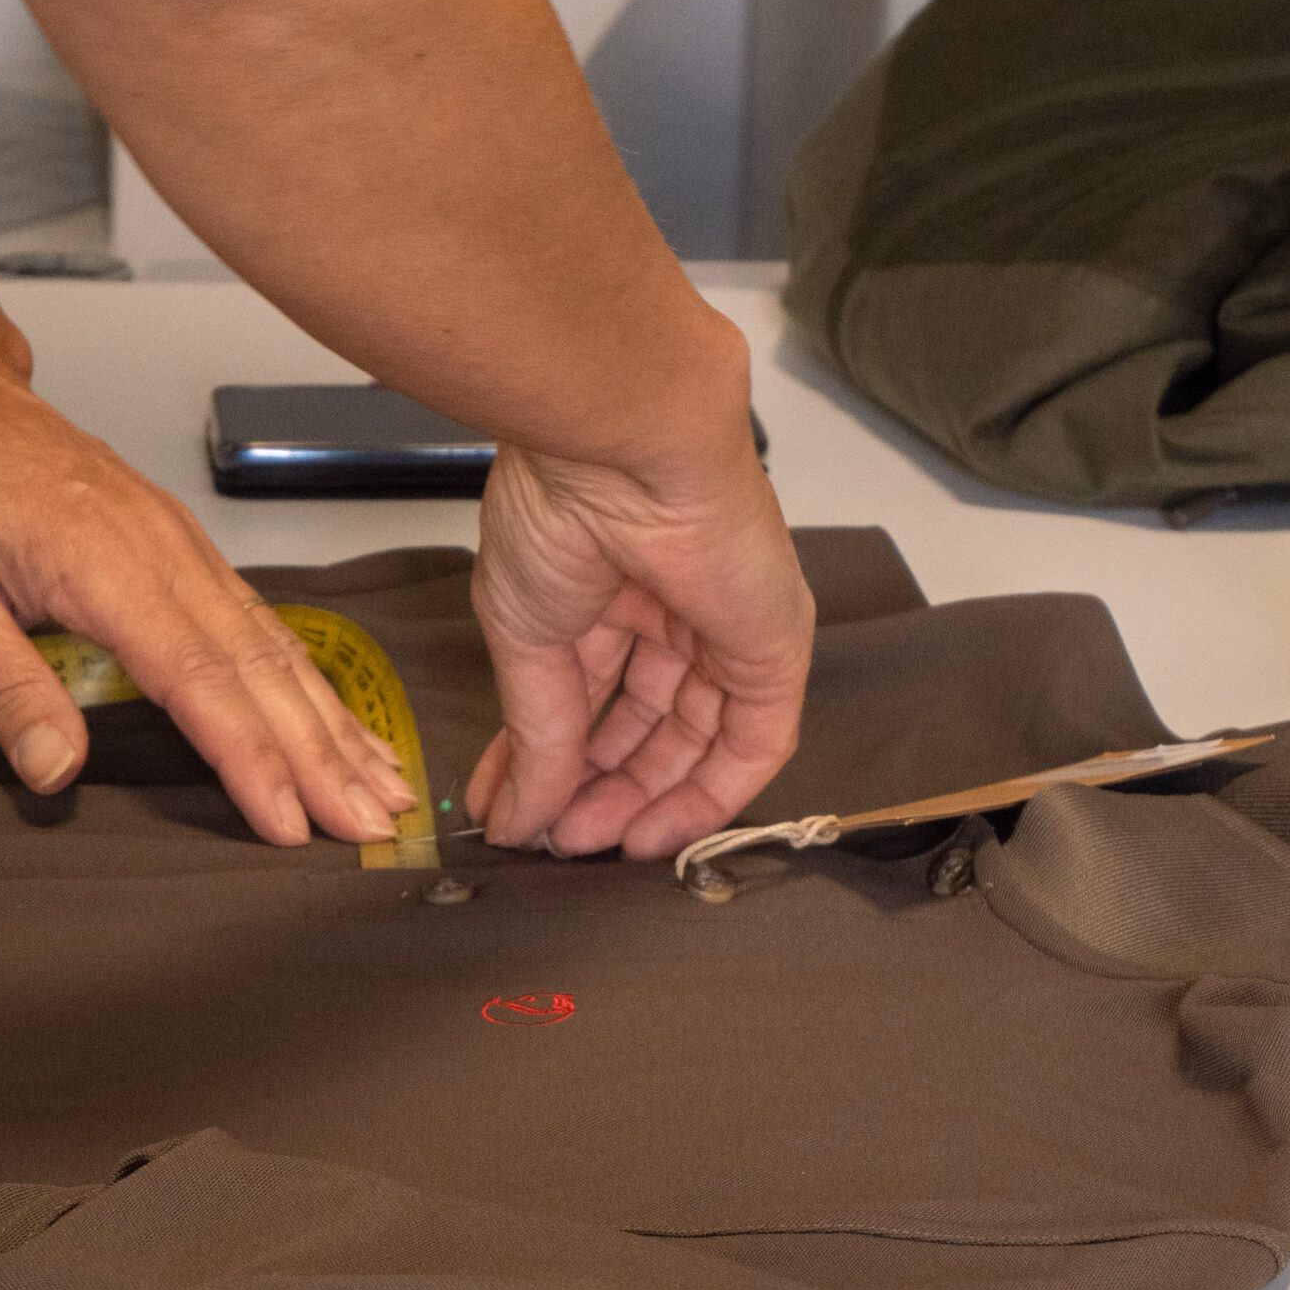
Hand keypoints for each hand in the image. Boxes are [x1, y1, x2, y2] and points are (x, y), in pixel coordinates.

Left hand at [0, 340, 415, 847]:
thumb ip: (4, 685)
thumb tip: (54, 768)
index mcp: (103, 564)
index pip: (198, 682)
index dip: (251, 760)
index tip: (289, 822)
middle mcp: (161, 550)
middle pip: (261, 669)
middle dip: (322, 757)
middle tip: (368, 825)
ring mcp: (180, 545)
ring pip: (276, 646)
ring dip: (333, 722)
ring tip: (380, 786)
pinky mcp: (181, 547)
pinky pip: (261, 621)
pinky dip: (308, 679)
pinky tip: (336, 719)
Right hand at [465, 432, 813, 858]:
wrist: (614, 446)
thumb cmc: (562, 504)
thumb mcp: (528, 641)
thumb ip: (535, 737)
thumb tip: (515, 816)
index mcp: (615, 594)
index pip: (595, 703)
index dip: (558, 767)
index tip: (520, 815)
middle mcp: (678, 614)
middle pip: (649, 731)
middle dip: (599, 792)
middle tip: (556, 840)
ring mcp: (730, 630)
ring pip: (698, 745)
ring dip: (645, 803)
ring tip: (590, 843)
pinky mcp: (774, 648)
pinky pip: (754, 744)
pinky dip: (707, 797)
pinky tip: (652, 832)